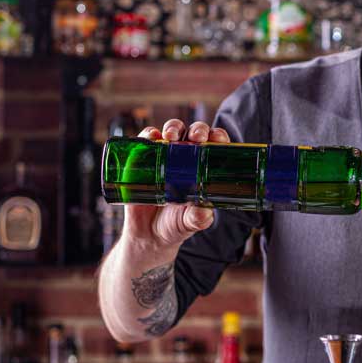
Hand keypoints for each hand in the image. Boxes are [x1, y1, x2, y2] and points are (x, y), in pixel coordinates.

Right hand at [121, 119, 230, 251]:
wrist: (149, 235)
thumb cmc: (177, 224)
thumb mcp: (190, 222)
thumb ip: (199, 218)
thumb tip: (204, 212)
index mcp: (204, 168)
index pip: (215, 145)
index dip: (218, 136)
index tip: (217, 139)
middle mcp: (187, 158)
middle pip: (195, 133)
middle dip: (198, 129)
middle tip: (196, 137)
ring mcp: (165, 156)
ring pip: (172, 131)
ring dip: (173, 127)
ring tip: (170, 136)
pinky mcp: (143, 159)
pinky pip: (146, 140)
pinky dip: (148, 134)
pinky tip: (151, 137)